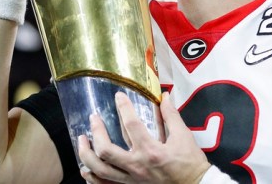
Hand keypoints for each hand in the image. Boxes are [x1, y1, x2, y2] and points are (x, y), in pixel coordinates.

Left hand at [78, 92, 210, 183]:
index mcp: (151, 151)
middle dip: (96, 132)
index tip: (119, 96)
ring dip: (86, 154)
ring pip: (100, 170)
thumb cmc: (190, 162)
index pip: (131, 125)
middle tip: (93, 119)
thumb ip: (171, 115)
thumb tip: (164, 96)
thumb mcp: (183, 136)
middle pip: (105, 150)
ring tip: (81, 141)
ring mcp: (131, 179)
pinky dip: (92, 177)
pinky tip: (86, 167)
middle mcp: (137, 166)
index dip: (124, 107)